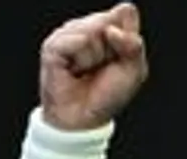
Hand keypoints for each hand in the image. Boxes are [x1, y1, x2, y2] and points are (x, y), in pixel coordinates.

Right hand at [38, 3, 148, 130]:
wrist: (84, 118)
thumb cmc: (107, 95)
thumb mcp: (134, 70)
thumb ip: (133, 45)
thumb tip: (111, 30)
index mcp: (108, 29)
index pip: (125, 12)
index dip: (128, 36)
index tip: (122, 57)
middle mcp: (87, 27)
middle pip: (108, 19)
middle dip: (112, 48)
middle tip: (103, 66)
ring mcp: (68, 35)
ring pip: (91, 29)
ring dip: (95, 55)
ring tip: (87, 70)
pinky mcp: (52, 46)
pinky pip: (74, 40)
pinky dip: (80, 58)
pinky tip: (75, 70)